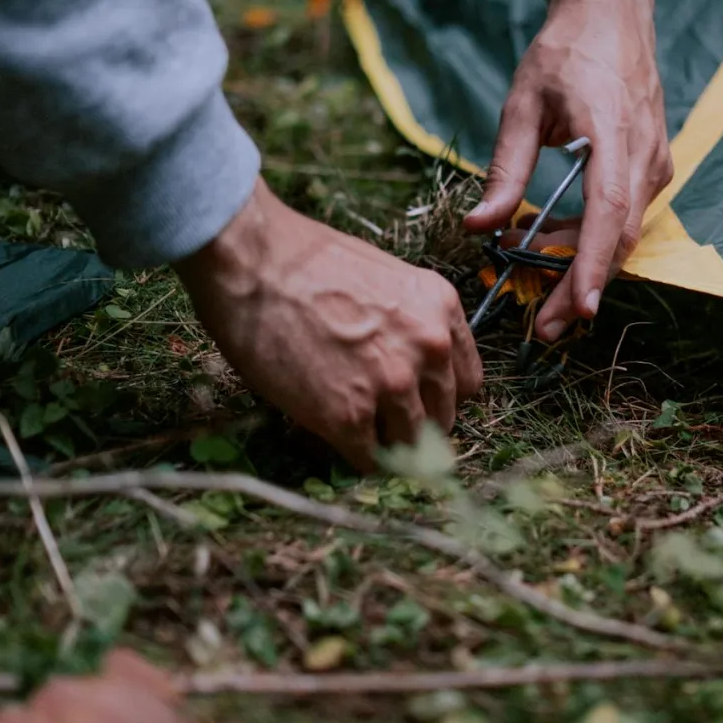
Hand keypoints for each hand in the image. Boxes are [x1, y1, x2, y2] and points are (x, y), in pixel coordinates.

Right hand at [174, 178, 481, 471]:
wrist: (254, 261)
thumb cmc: (306, 262)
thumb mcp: (386, 282)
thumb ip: (410, 326)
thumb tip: (409, 371)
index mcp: (441, 311)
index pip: (467, 383)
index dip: (438, 396)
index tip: (416, 400)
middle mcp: (428, 350)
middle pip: (443, 418)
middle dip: (414, 424)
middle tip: (380, 421)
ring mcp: (392, 386)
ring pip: (410, 446)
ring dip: (385, 445)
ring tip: (354, 430)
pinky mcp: (349, 417)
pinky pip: (369, 461)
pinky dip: (354, 457)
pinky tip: (333, 437)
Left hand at [465, 0, 670, 340]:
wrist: (612, 14)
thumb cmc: (564, 52)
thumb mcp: (521, 104)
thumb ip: (504, 169)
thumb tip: (481, 227)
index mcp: (612, 132)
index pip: (608, 211)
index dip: (592, 265)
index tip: (578, 309)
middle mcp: (644, 154)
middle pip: (619, 239)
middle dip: (583, 288)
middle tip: (543, 328)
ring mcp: (655, 161)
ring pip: (623, 232)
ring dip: (584, 266)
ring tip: (538, 291)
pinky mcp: (653, 165)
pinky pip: (625, 214)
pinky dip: (592, 238)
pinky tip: (553, 244)